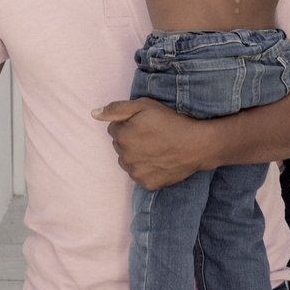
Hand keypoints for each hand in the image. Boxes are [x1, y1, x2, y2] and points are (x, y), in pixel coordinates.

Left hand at [92, 98, 212, 189]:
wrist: (196, 144)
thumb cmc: (170, 121)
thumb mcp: (144, 106)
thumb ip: (116, 109)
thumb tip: (93, 114)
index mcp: (122, 136)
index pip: (114, 128)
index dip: (128, 124)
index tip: (144, 123)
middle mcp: (125, 157)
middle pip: (119, 146)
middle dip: (130, 139)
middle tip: (151, 135)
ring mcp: (136, 173)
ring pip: (128, 161)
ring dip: (136, 155)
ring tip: (156, 148)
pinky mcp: (147, 184)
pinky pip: (139, 175)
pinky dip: (146, 169)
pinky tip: (159, 160)